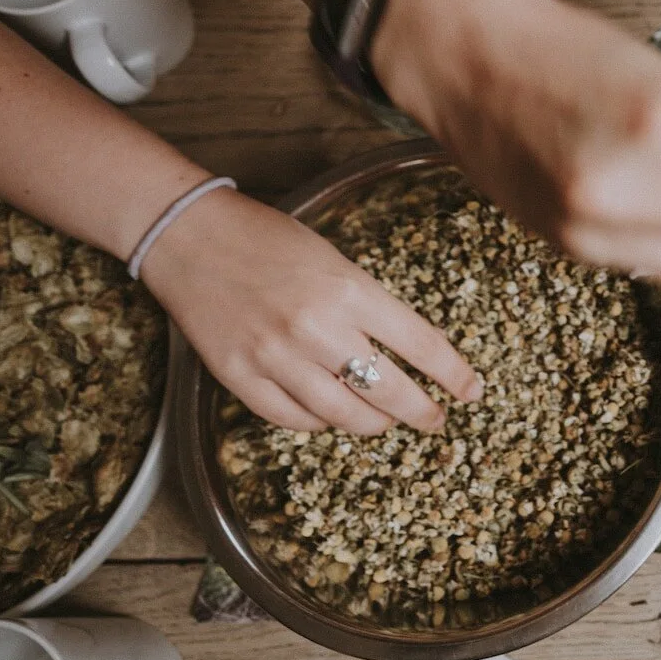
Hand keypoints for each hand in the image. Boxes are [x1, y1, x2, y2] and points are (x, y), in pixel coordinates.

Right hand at [138, 185, 481, 433]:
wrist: (189, 235)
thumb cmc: (267, 239)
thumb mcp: (334, 259)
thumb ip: (368, 306)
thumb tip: (405, 353)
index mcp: (348, 290)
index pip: (421, 345)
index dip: (453, 375)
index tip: (471, 391)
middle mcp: (316, 329)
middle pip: (389, 392)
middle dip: (422, 412)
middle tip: (435, 419)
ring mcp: (275, 357)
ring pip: (344, 417)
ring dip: (374, 424)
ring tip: (384, 420)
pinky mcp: (239, 377)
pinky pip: (294, 420)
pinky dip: (319, 423)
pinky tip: (330, 414)